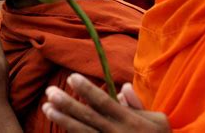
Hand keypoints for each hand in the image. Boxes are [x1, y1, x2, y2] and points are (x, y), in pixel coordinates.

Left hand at [42, 73, 169, 132]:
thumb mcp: (158, 121)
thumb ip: (139, 104)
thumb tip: (122, 87)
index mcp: (129, 120)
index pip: (104, 102)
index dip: (87, 89)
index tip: (72, 77)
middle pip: (87, 116)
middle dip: (67, 104)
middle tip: (50, 92)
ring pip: (82, 131)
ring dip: (63, 120)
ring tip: (46, 108)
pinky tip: (58, 125)